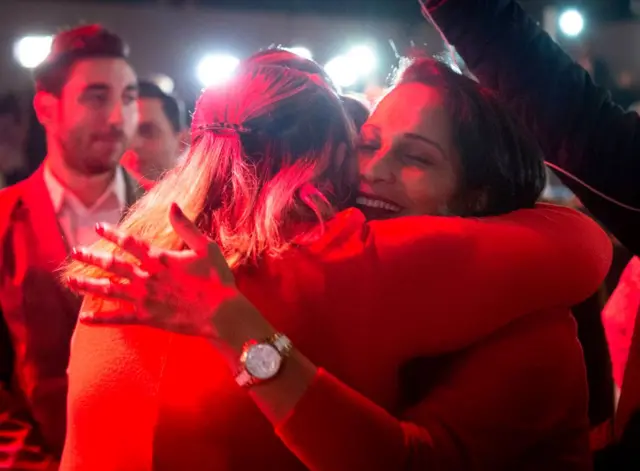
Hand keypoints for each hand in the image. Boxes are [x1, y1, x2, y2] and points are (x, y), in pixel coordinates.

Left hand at [67, 203, 237, 338]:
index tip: (98, 227)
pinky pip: (118, 318)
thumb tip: (173, 204)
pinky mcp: (147, 317)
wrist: (221, 313)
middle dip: (92, 257)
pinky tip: (84, 318)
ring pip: (109, 290)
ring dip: (88, 285)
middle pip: (113, 265)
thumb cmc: (216, 279)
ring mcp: (145, 299)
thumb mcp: (205, 247)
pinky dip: (100, 318)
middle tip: (76, 251)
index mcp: (160, 259)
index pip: (130, 243)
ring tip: (70, 280)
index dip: (113, 233)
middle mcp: (148, 277)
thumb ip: (186, 226)